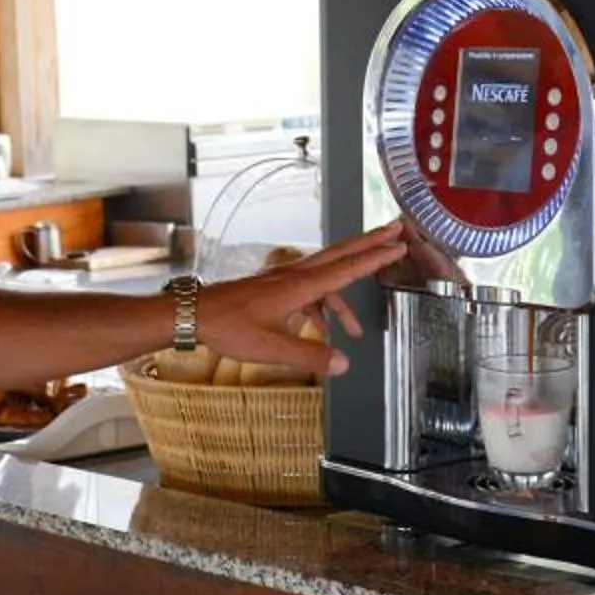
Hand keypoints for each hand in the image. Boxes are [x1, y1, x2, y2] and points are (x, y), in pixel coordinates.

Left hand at [196, 223, 407, 376]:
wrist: (195, 314)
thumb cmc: (229, 326)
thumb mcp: (272, 348)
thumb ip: (310, 355)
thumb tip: (343, 363)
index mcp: (300, 286)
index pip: (347, 268)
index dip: (375, 257)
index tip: (398, 244)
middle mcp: (294, 276)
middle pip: (340, 255)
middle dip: (370, 245)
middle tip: (396, 231)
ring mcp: (283, 280)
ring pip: (325, 277)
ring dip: (344, 296)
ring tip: (357, 328)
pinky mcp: (274, 289)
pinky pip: (308, 293)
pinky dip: (320, 309)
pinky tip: (320, 333)